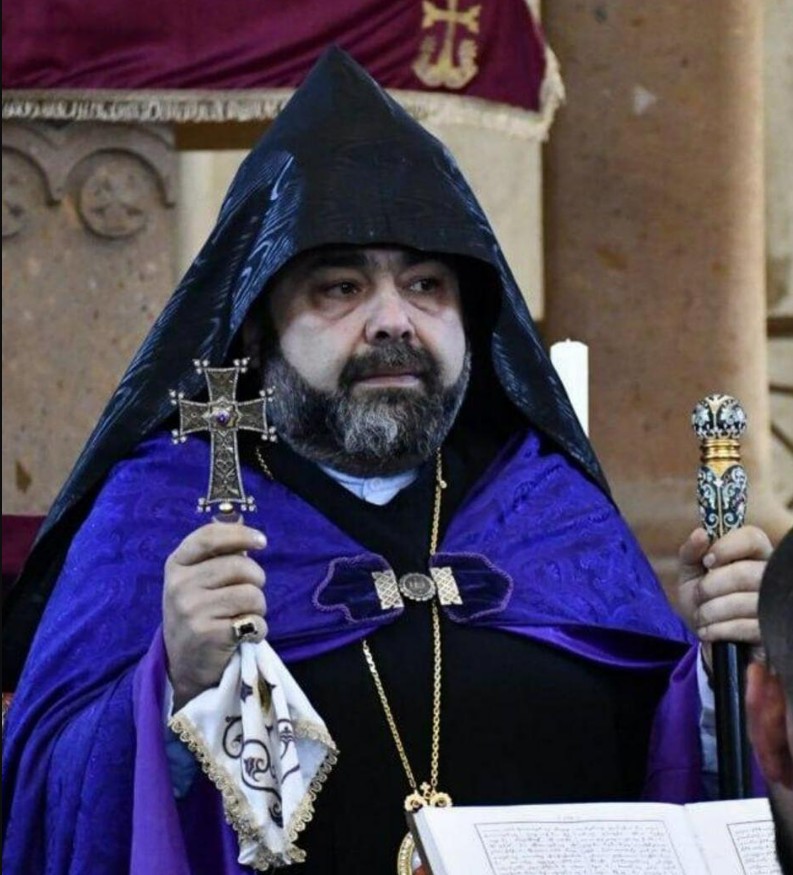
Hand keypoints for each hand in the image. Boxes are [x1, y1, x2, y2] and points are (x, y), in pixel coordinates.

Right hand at [163, 522, 266, 709]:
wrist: (184, 665)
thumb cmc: (199, 613)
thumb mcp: (196, 581)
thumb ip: (219, 558)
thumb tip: (251, 535)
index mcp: (176, 565)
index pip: (209, 536)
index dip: (240, 534)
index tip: (261, 542)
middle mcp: (180, 585)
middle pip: (241, 567)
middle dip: (256, 581)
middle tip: (247, 597)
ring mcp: (192, 610)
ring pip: (252, 594)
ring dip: (258, 608)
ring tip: (242, 618)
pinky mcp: (207, 635)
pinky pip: (254, 622)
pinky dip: (258, 630)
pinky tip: (242, 636)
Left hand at [670, 526, 771, 669]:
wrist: (707, 636)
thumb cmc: (702, 599)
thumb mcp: (690, 574)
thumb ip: (691, 552)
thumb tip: (700, 533)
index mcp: (753, 554)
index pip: (752, 537)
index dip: (727, 547)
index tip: (707, 562)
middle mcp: (771, 575)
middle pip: (747, 573)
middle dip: (711, 586)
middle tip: (699, 595)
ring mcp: (775, 603)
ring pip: (746, 602)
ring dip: (712, 611)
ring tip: (701, 616)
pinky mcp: (772, 629)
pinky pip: (748, 627)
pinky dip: (720, 629)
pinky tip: (708, 631)